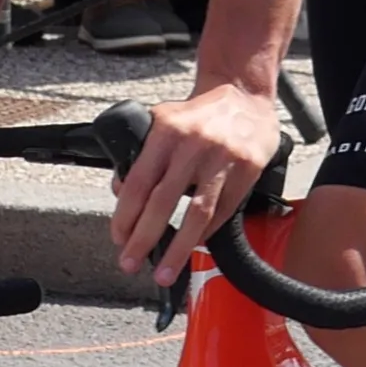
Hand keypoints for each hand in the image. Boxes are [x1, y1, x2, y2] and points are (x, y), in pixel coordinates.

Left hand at [115, 79, 285, 282]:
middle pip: (163, 202)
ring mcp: (222, 159)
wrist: (243, 95)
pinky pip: (223, 211)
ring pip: (196, 213)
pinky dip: (206, 233)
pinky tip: (194, 246)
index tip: (119, 238)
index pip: (139, 182)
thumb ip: (141, 156)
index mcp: (167, 131)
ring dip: (178, 248)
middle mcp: (193, 145)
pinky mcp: (246, 170)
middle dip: (143, 238)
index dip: (126, 215)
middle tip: (129, 263)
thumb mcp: (162, 122)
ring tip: (164, 272)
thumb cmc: (199, 114)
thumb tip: (121, 195)